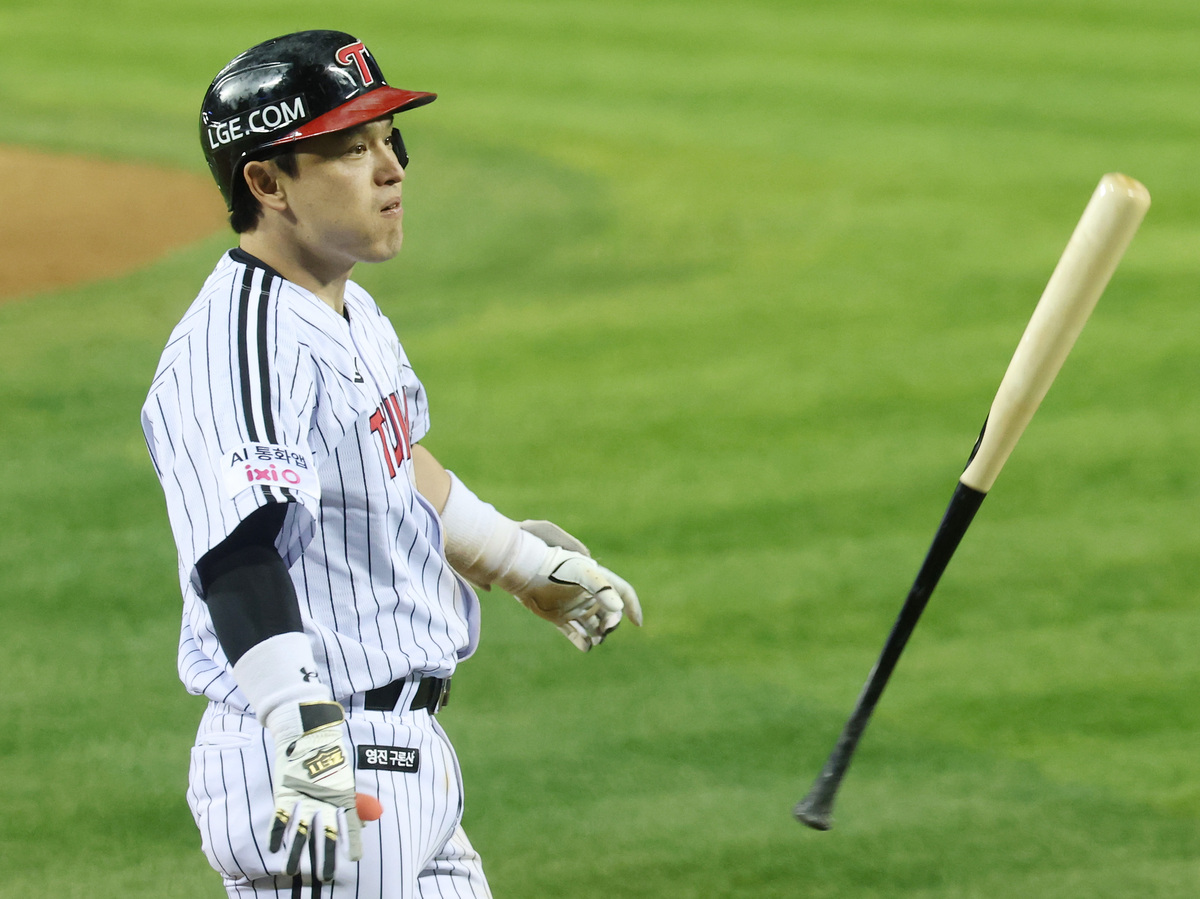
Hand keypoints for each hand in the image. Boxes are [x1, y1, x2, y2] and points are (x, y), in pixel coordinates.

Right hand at [265, 700, 361, 881]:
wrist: (310, 733)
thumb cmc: (331, 756)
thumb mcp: (345, 778)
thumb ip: (354, 801)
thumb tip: (365, 821)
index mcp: (343, 795)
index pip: (351, 824)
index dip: (354, 842)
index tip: (356, 859)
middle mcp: (324, 801)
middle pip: (326, 835)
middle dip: (326, 858)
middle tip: (326, 878)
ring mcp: (304, 798)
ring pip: (300, 833)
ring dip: (297, 854)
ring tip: (292, 872)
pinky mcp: (286, 793)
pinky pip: (280, 818)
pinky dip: (276, 833)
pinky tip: (273, 848)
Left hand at [516, 521, 642, 650]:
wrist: (527, 572)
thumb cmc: (556, 567)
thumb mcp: (582, 574)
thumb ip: (601, 588)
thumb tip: (618, 608)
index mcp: (598, 581)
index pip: (623, 592)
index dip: (632, 606)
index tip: (637, 623)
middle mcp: (588, 595)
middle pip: (609, 613)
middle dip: (612, 623)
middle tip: (606, 630)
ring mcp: (574, 606)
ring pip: (593, 625)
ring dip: (599, 634)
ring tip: (596, 640)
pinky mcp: (560, 617)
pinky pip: (575, 633)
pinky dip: (582, 641)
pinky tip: (586, 647)